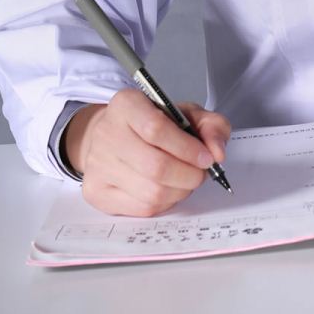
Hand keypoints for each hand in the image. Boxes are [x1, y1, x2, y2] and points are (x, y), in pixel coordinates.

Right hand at [62, 89, 230, 215]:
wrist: (114, 136)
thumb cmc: (152, 124)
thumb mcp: (185, 113)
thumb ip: (211, 125)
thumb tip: (217, 152)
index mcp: (126, 104)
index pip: (156, 129)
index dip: (187, 148)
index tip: (207, 158)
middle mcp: (107, 133)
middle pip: (155, 166)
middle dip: (188, 175)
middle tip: (201, 173)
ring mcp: (98, 164)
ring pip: (150, 192)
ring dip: (179, 191)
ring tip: (185, 180)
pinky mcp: (96, 191)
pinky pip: (141, 208)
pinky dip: (165, 203)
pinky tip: (168, 190)